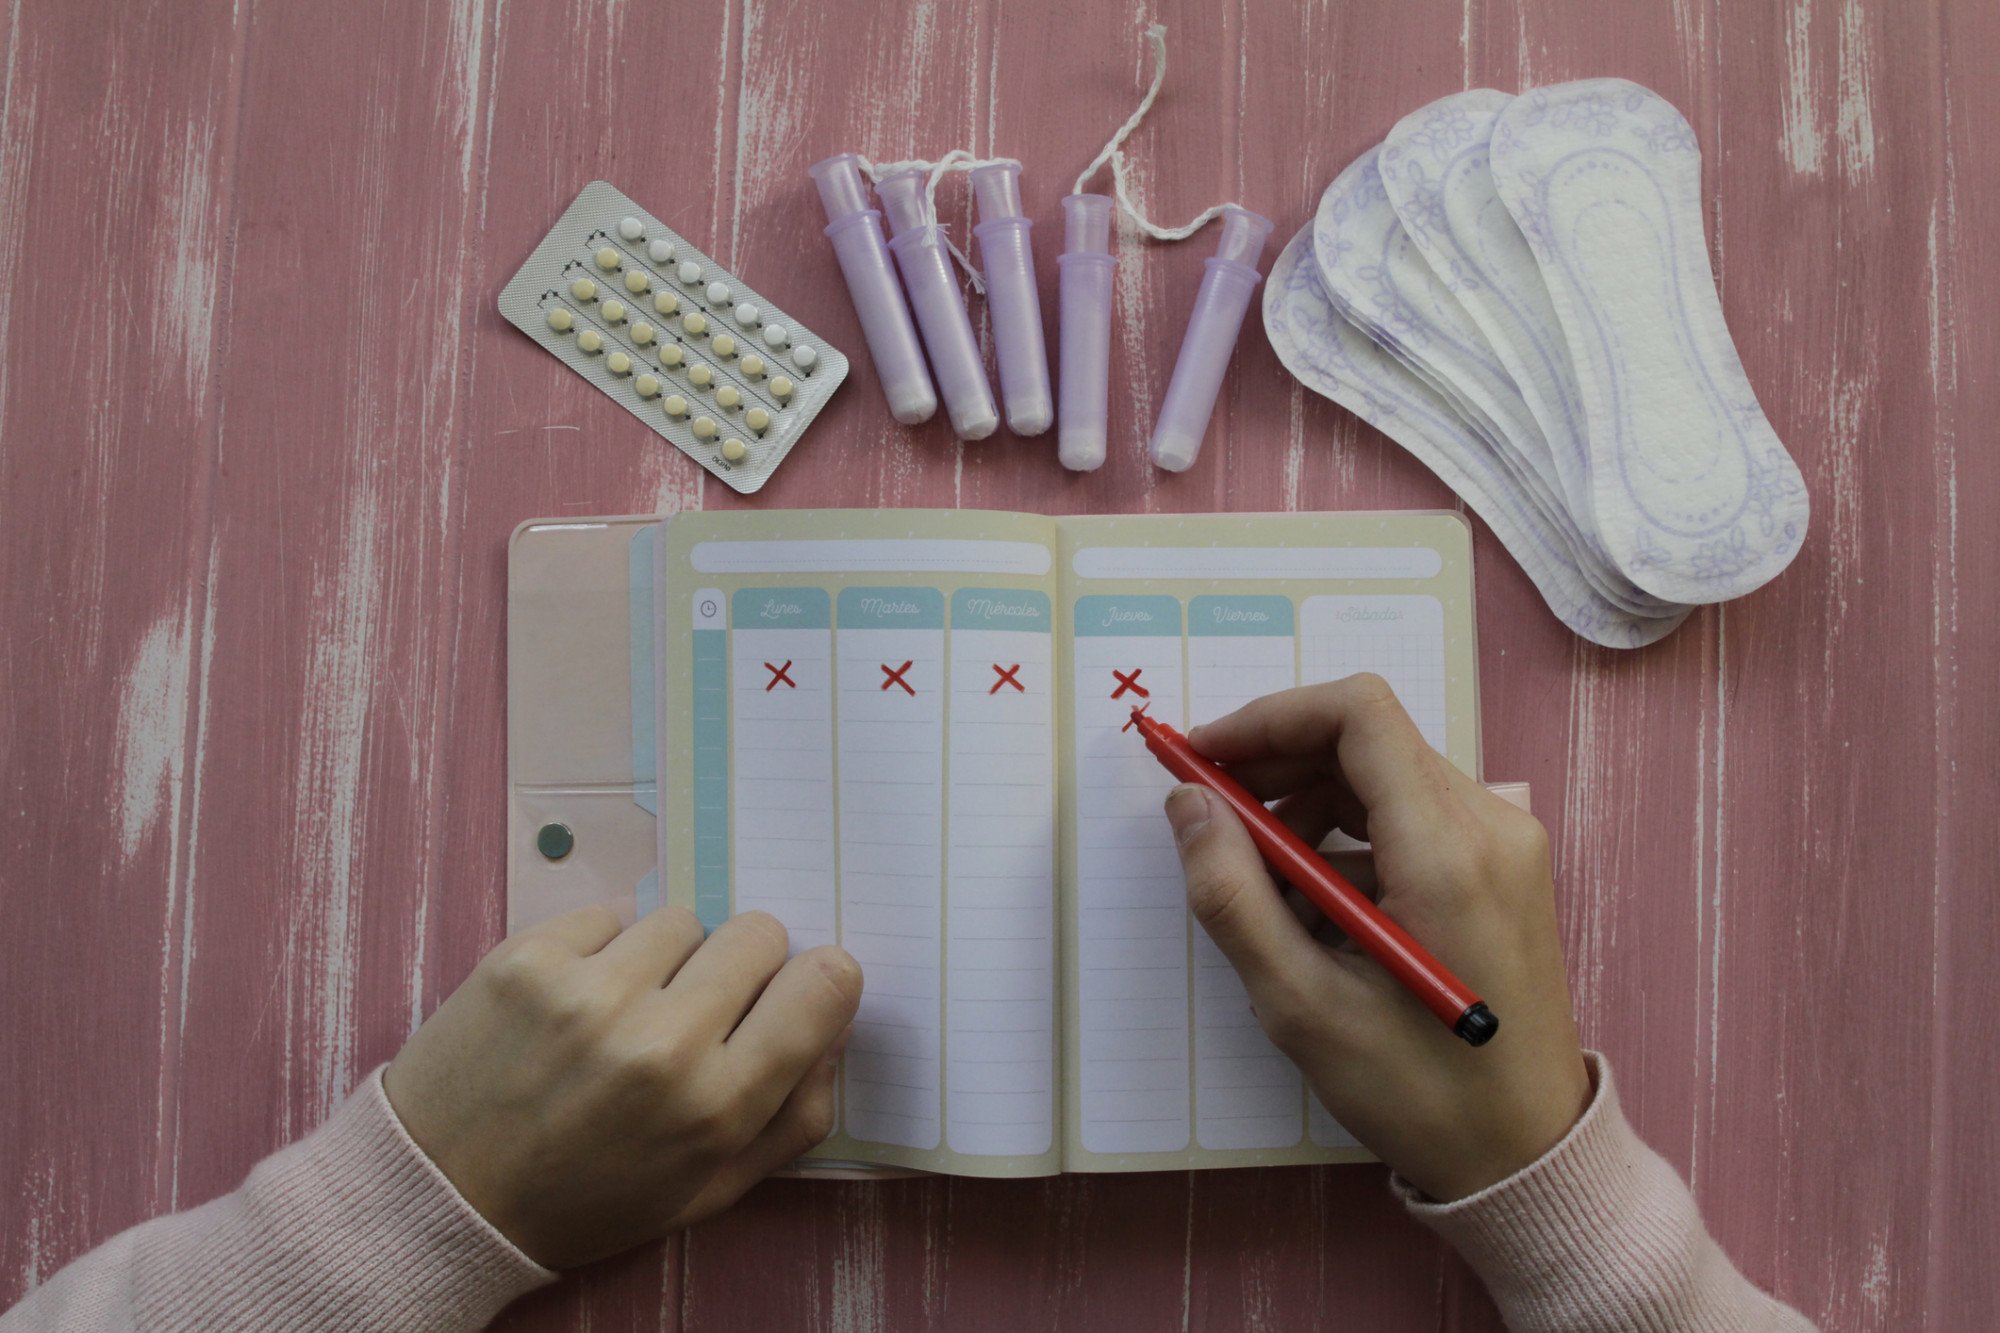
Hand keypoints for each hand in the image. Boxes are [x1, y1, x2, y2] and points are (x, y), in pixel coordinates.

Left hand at [383, 907, 860, 1267]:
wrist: (440, 1198)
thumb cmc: (586, 1202)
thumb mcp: (706, 1192)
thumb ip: (790, 1118)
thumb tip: (834, 1025)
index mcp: (715, 1108)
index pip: (824, 986)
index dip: (820, 982)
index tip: (793, 994)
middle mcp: (662, 1042)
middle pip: (759, 933)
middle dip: (744, 967)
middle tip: (699, 1009)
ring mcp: (591, 992)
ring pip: (683, 919)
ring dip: (669, 958)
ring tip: (626, 1010)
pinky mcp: (528, 958)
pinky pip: (611, 914)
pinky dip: (603, 949)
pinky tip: (575, 1001)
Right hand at [1164, 675, 1589, 1201]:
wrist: (1527, 1155)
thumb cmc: (1421, 1093)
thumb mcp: (1302, 1004)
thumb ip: (1233, 895)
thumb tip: (1188, 805)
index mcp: (1448, 852)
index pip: (1358, 715)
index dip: (1269, 718)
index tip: (1205, 756)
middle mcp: (1490, 827)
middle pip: (1368, 740)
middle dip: (1277, 763)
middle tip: (1210, 814)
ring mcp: (1506, 846)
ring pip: (1385, 776)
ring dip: (1308, 807)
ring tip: (1263, 886)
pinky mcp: (1503, 870)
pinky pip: (1412, 818)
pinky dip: (1349, 839)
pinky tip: (1315, 910)